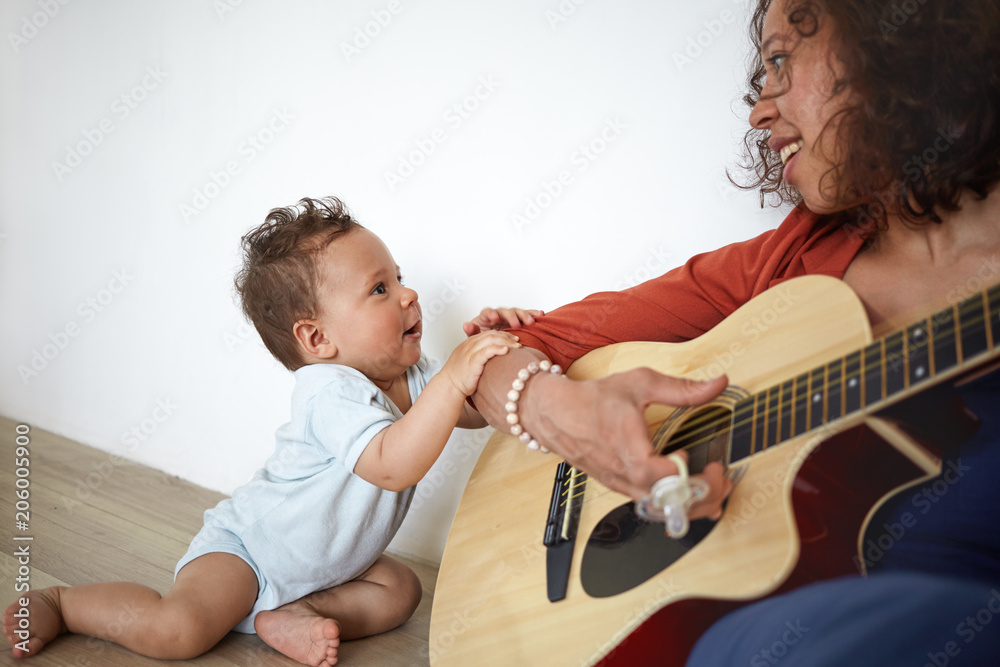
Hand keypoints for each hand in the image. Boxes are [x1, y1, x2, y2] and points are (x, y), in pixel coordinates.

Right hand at [442, 331, 521, 396]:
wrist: (449, 386)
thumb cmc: (460, 377)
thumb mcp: (470, 361)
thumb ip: (481, 356)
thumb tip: (496, 357)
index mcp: (469, 343)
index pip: (489, 333)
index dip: (503, 335)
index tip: (514, 339)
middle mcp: (470, 344)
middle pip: (492, 334)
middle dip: (507, 336)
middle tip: (518, 341)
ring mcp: (470, 351)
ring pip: (491, 339)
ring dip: (506, 341)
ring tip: (517, 346)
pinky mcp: (472, 361)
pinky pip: (487, 351)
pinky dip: (497, 349)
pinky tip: (506, 351)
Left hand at [463, 307, 543, 335]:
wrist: (489, 345)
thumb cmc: (481, 341)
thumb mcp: (474, 338)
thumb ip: (472, 332)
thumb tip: (466, 325)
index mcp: (485, 317)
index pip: (487, 312)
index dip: (491, 314)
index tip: (494, 318)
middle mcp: (498, 314)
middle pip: (505, 311)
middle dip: (511, 316)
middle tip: (516, 323)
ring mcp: (508, 317)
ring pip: (517, 312)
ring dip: (524, 315)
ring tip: (530, 321)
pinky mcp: (518, 320)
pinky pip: (526, 315)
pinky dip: (532, 313)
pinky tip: (540, 314)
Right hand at [520, 368, 730, 515]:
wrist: (553, 413)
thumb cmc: (593, 399)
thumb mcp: (640, 383)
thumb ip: (682, 388)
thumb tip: (718, 384)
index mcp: (628, 449)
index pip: (663, 476)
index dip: (688, 473)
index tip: (699, 456)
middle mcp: (623, 474)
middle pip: (669, 502)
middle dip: (704, 496)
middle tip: (722, 479)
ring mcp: (620, 484)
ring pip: (661, 510)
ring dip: (692, 504)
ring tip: (715, 489)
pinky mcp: (619, 487)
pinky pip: (651, 505)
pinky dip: (675, 504)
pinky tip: (692, 495)